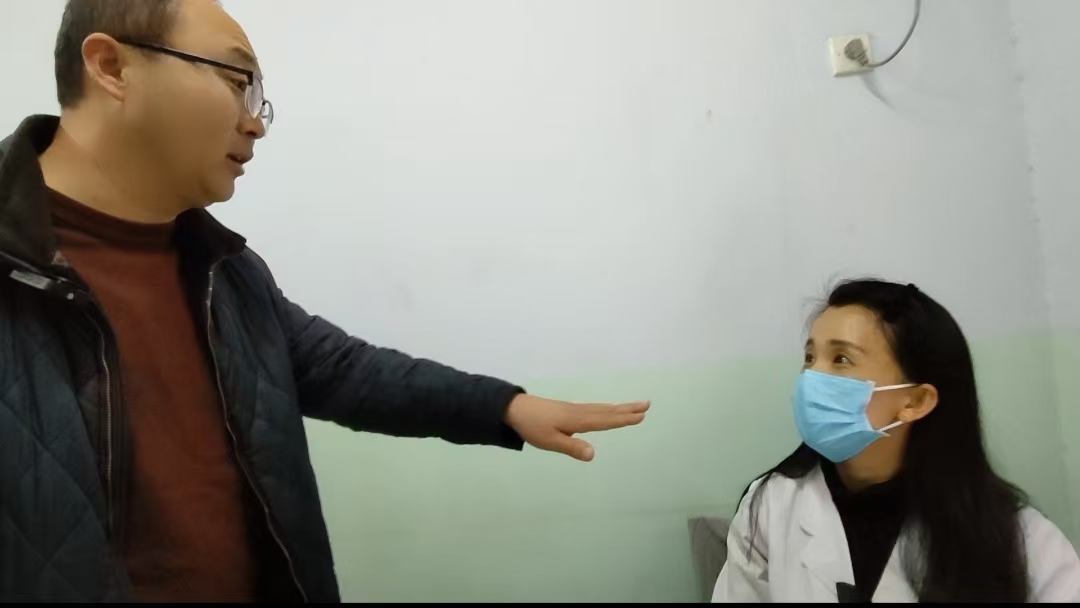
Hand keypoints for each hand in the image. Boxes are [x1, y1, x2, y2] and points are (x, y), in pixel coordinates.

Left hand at [504, 394, 649, 461]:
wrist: (515, 409)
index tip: (641, 416)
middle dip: (627, 409)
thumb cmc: (532, 426)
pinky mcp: (569, 410)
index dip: (623, 419)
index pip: (605, 420)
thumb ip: (572, 447)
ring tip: (635, 406)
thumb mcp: (550, 441)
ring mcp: (575, 410)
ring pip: (602, 409)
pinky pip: (594, 409)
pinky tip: (607, 411)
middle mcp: (579, 412)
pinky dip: (607, 409)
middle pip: (608, 411)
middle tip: (647, 405)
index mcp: (578, 420)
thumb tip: (594, 455)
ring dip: (619, 408)